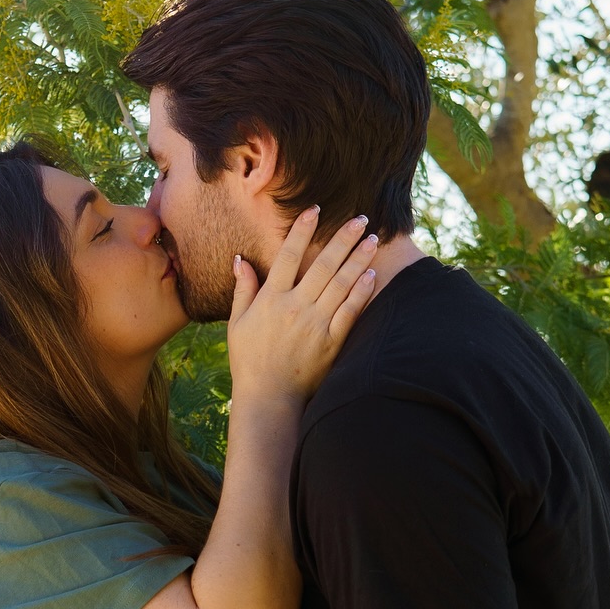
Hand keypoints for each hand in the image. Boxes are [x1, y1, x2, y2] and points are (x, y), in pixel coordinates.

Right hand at [226, 209, 377, 408]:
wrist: (268, 397)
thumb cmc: (249, 360)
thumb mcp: (237, 322)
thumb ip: (243, 289)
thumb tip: (241, 260)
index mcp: (270, 298)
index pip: (288, 256)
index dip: (302, 231)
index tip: (315, 211)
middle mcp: (294, 306)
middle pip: (322, 265)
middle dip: (342, 239)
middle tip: (360, 218)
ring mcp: (315, 324)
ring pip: (340, 284)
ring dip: (358, 260)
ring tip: (372, 240)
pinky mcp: (331, 342)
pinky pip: (349, 312)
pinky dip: (361, 293)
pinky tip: (372, 276)